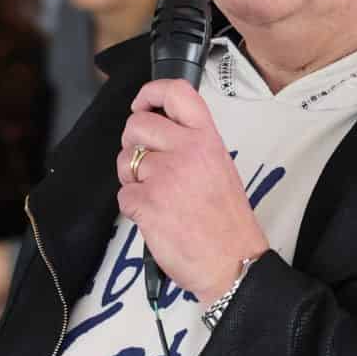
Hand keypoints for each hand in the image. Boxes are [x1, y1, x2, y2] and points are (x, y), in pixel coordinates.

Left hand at [117, 81, 268, 302]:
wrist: (233, 263)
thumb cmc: (227, 221)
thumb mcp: (220, 165)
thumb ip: (191, 141)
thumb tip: (159, 126)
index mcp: (207, 139)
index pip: (176, 93)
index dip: (150, 93)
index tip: (143, 104)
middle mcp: (186, 151)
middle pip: (136, 125)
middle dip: (133, 144)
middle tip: (147, 163)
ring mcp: (165, 176)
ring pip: (124, 161)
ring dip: (132, 178)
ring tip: (158, 194)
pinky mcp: (147, 204)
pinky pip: (123, 195)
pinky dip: (134, 207)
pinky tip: (157, 215)